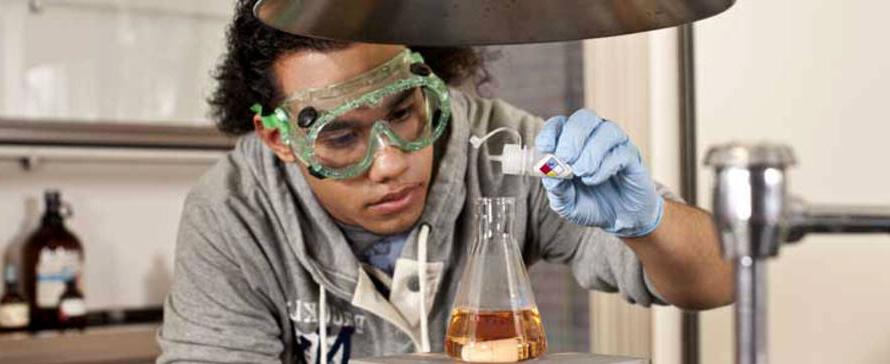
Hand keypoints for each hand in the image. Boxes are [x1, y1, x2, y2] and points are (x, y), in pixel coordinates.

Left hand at [535, 109, 663, 236]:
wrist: (619, 221)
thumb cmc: (590, 205)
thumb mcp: (566, 204)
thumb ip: (557, 189)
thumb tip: (549, 174)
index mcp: (572, 142)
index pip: (559, 123)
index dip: (550, 132)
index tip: (545, 148)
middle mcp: (595, 137)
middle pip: (584, 117)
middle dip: (571, 138)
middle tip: (566, 159)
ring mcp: (616, 145)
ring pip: (607, 129)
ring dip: (590, 151)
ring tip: (582, 173)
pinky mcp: (633, 157)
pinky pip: (622, 151)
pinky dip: (604, 165)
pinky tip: (594, 179)